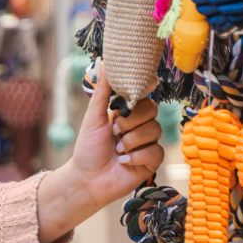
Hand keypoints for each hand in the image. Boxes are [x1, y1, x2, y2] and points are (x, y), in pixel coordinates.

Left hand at [36, 66, 164, 242]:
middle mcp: (140, 125)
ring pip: (154, 130)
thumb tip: (105, 62)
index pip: (144, 93)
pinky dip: (136, 157)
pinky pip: (155, 151)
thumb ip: (103, 92)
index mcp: (127, 112)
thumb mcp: (93, 118)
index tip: (144, 85)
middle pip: (152, 109)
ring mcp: (148, 142)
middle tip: (115, 130)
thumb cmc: (88, 149)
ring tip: (116, 150)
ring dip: (131, 141)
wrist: (87, 180)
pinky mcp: (152, 161)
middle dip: (131, 120)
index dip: (145, 88)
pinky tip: (123, 162)